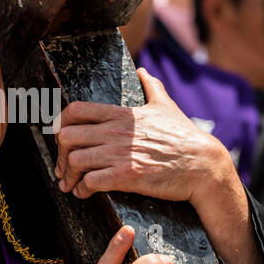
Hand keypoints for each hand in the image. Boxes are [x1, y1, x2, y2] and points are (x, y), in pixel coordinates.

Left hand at [54, 68, 228, 205]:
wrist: (202, 165)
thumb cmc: (185, 136)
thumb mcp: (166, 105)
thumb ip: (151, 86)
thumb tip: (143, 71)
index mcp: (121, 115)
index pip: (75, 111)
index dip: (61, 124)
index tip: (62, 138)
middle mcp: (116, 132)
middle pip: (66, 136)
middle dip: (60, 154)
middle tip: (64, 167)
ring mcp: (120, 154)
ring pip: (75, 160)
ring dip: (69, 175)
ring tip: (71, 184)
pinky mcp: (127, 176)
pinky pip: (90, 182)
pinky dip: (83, 190)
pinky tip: (85, 193)